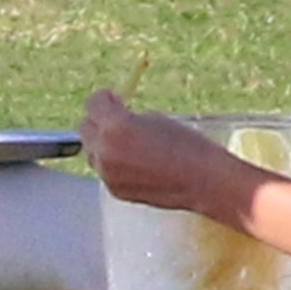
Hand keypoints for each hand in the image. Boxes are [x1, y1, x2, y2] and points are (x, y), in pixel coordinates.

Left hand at [79, 89, 221, 210]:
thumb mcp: (154, 119)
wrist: (203, 180)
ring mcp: (108, 174)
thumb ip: (127, 117)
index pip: (93, 104)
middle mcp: (105, 151)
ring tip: (130, 144)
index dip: (105, 99)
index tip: (113, 99)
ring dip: (104, 144)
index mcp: (115, 127)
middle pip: (86, 128)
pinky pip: (106, 171)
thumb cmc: (187, 145)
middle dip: (100, 122)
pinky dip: (115, 164)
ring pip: (93, 152)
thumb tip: (114, 115)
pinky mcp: (115, 191)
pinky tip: (138, 163)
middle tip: (119, 120)